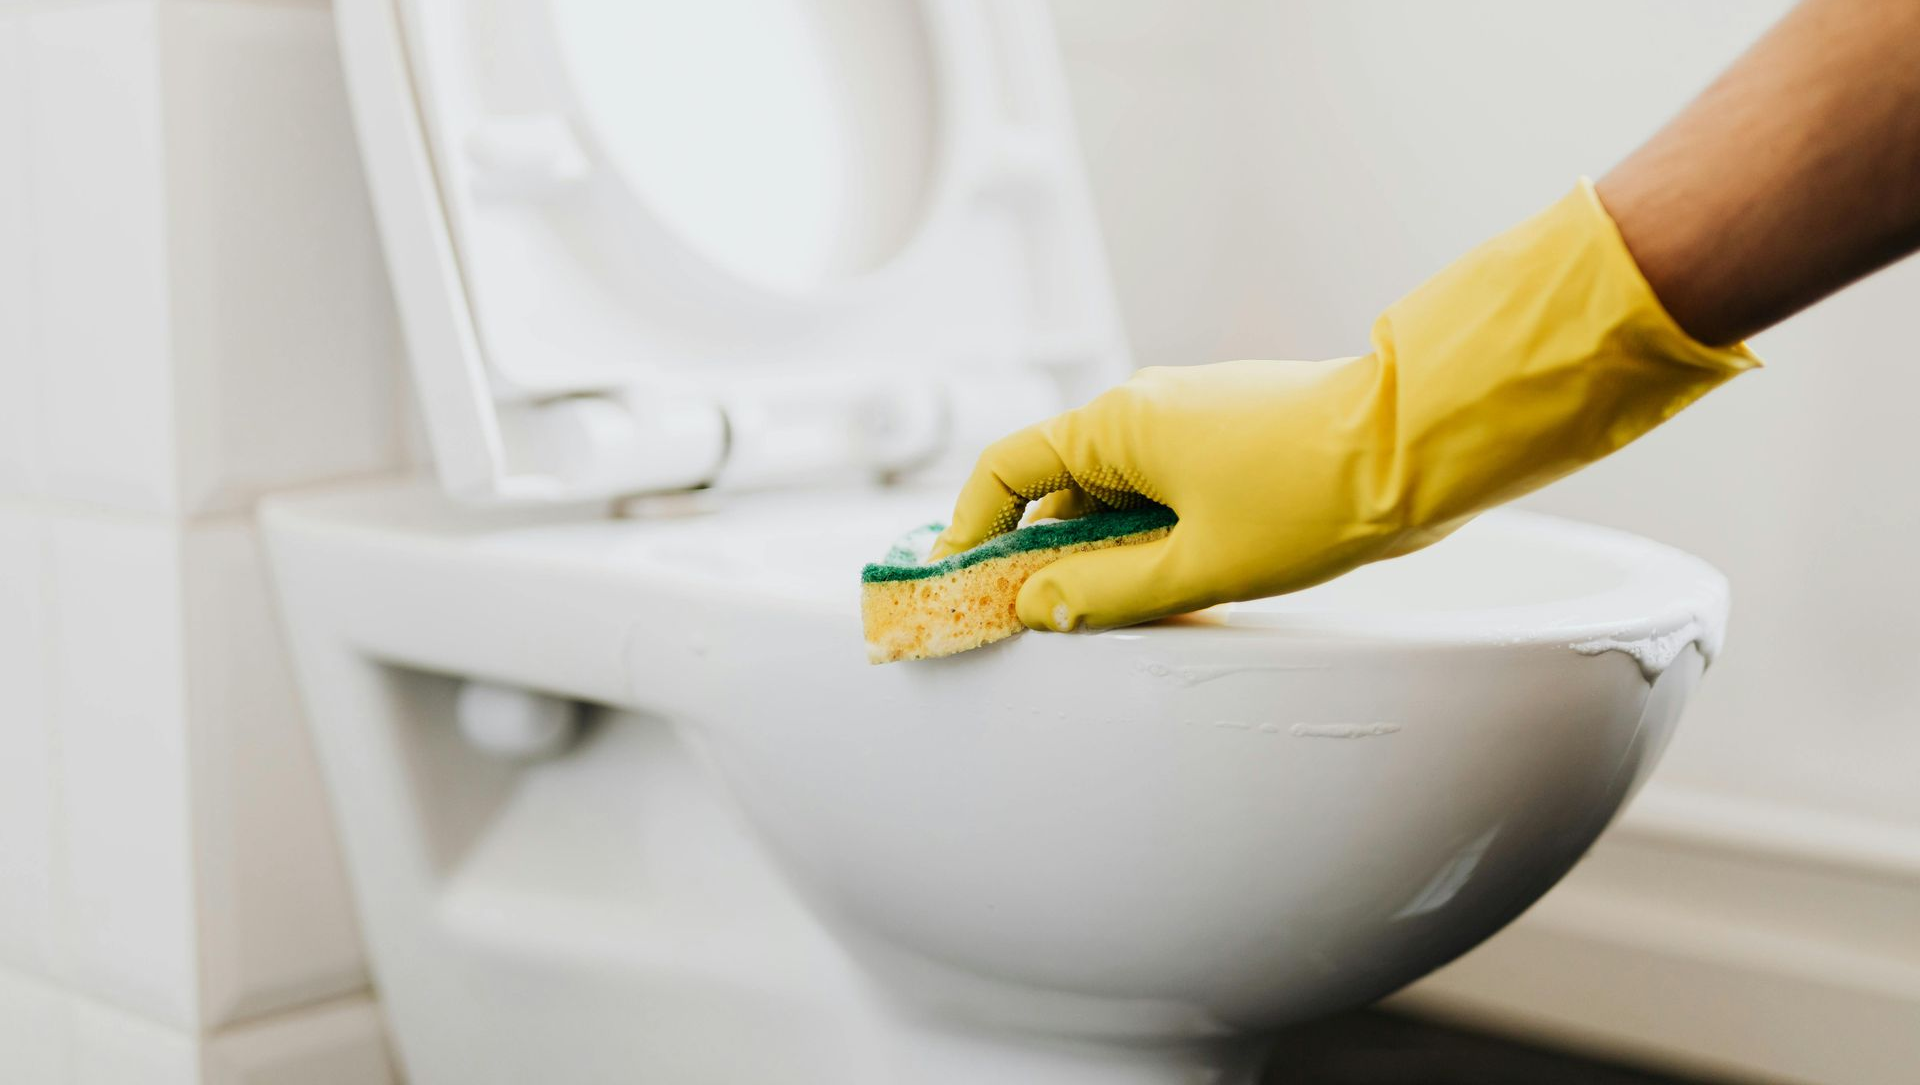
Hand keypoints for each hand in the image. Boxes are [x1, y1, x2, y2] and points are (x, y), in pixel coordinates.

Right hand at [930, 181, 1757, 633]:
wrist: (1419, 445)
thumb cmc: (1311, 497)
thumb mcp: (1197, 564)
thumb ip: (1105, 591)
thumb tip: (1036, 604)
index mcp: (1118, 424)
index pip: (1007, 467)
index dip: (972, 524)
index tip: (960, 577)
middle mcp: (1145, 408)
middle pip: (1059, 483)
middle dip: (1042, 549)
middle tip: (1039, 616)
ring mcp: (1190, 415)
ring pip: (1116, 488)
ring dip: (1104, 545)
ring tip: (1120, 607)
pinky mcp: (1230, 431)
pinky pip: (1162, 483)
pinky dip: (1149, 528)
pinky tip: (1175, 576)